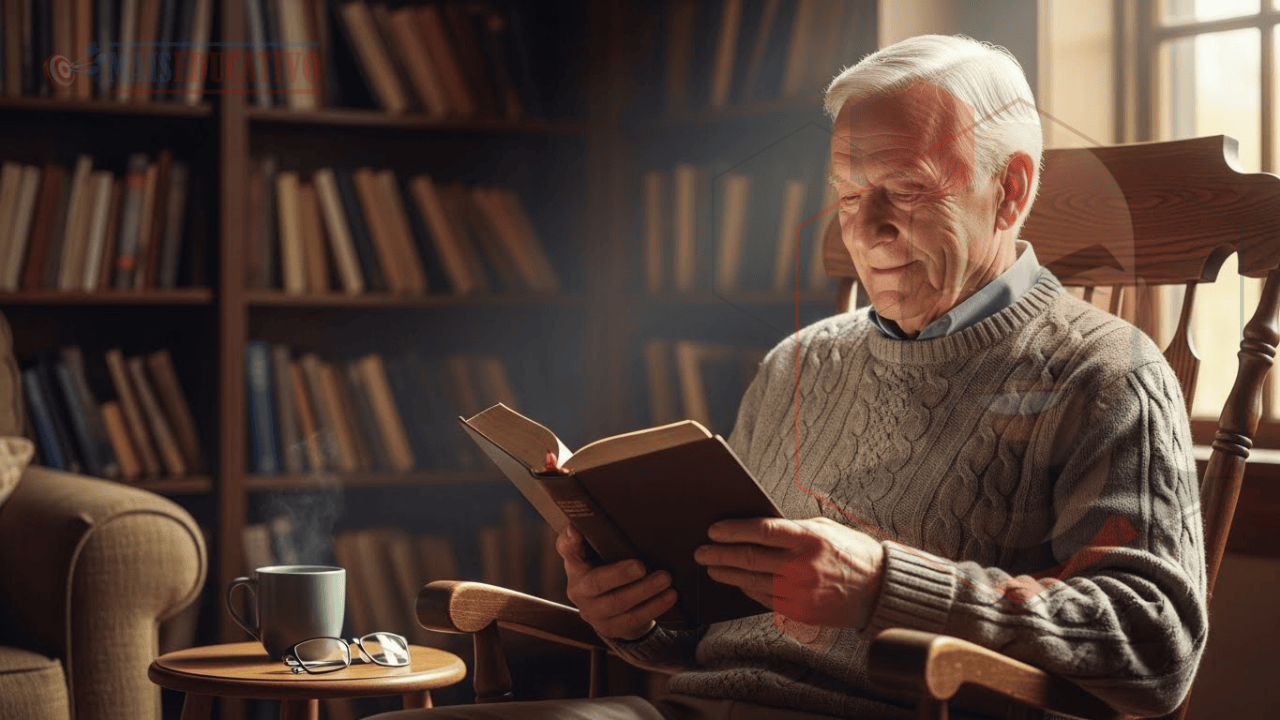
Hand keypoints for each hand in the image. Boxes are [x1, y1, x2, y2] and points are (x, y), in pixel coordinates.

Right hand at [557, 525, 676, 640]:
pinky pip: (632, 620)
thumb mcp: (598, 551)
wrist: (610, 608)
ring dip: (645, 591)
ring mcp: (592, 612)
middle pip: (596, 583)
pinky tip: (669, 597)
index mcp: (574, 564)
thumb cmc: (606, 568)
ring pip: (617, 604)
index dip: (570, 541)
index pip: (566, 549)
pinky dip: (653, 607)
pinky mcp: (609, 627)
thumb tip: (581, 526)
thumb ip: (593, 534)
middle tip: (643, 566)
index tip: (578, 532)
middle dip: (621, 574)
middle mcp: (577, 590)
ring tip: (666, 580)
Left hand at [694, 516, 884, 628]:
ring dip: (728, 574)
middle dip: (720, 554)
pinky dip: (748, 590)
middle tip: (701, 551)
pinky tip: (738, 583)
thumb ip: (791, 529)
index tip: (713, 530)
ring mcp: (801, 592)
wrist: (879, 587)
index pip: (761, 532)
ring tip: (712, 567)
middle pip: (750, 559)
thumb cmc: (850, 551)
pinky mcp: (801, 611)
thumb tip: (754, 529)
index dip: (732, 531)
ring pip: (752, 582)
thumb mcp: (823, 528)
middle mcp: (802, 566)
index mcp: (809, 539)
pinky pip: (765, 599)